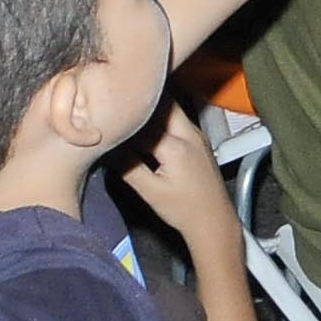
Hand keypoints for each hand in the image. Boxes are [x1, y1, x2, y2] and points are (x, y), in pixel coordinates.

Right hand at [113, 106, 241, 264]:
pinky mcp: (198, 140)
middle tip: (118, 105)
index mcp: (176, 146)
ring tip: (129, 113)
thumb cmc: (184, 209)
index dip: (124, 119)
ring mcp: (197, 135)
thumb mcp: (150, 192)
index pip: (143, 122)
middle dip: (141, 102)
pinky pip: (177, 120)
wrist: (213, 219)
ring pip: (172, 110)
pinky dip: (161, 119)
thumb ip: (128, 167)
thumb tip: (109, 148)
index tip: (106, 117)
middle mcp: (190, 134)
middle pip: (163, 103)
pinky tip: (146, 127)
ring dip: (152, 109)